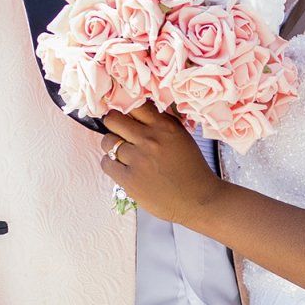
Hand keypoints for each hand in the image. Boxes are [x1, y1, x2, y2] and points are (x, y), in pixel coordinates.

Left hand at [98, 104, 223, 225]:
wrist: (199, 201)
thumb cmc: (192, 169)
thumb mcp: (182, 137)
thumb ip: (163, 122)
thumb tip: (141, 111)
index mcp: (164, 127)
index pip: (134, 104)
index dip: (125, 108)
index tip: (125, 115)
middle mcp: (149, 139)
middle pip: (113, 119)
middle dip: (113, 124)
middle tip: (117, 132)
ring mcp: (138, 159)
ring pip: (108, 141)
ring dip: (111, 146)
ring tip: (122, 153)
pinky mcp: (129, 179)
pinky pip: (106, 163)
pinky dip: (110, 164)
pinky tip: (121, 168)